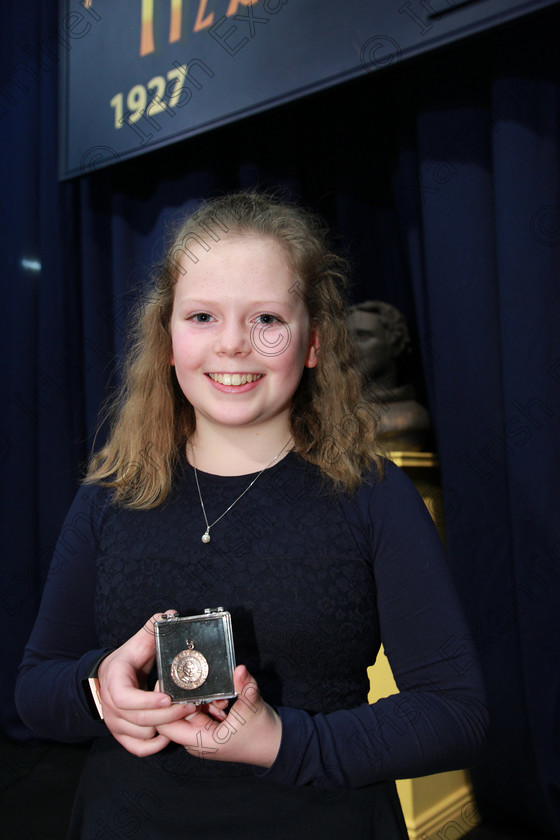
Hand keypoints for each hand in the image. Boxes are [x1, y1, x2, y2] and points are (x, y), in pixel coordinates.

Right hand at [97, 611, 212, 756]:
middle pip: (139, 720)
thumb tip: (169, 615)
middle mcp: (111, 706)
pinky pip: (137, 748)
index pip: (124, 698)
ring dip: (164, 729)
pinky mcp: (121, 735)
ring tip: (184, 715)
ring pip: (141, 735)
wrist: (105, 679)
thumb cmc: (126, 661)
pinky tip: (168, 735)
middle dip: (168, 715)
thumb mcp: (136, 644)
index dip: (146, 701)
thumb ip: (151, 629)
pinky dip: (154, 747)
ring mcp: (115, 723)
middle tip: (191, 706)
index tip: (168, 696)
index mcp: (114, 681)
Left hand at [157, 665, 281, 767]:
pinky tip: (223, 701)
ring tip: (221, 698)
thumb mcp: (253, 708)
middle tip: (196, 680)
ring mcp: (200, 733)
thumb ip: (244, 687)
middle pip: (174, 714)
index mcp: (201, 741)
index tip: (173, 683)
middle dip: (185, 696)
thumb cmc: (262, 734)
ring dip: (200, 698)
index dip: (165, 705)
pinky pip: (198, 709)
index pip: (166, 724)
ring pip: (187, 709)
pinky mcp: (207, 727)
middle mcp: (196, 740)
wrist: (275, 745)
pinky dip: (208, 701)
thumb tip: (239, 669)